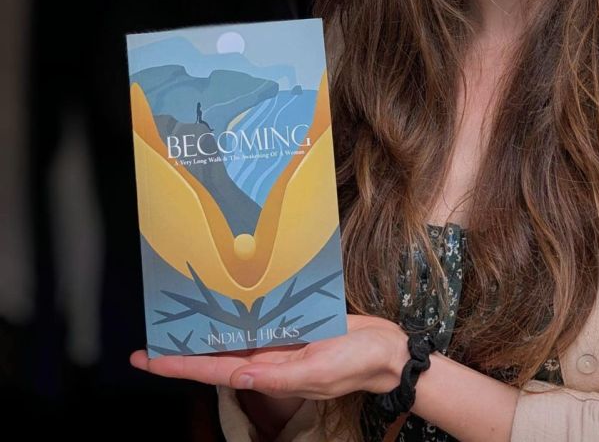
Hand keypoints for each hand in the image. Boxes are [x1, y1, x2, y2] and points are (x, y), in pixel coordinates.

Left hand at [129, 313, 408, 399]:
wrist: (386, 350)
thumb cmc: (356, 363)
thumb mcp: (319, 371)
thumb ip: (280, 374)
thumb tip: (239, 373)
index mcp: (266, 371)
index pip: (210, 370)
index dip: (176, 364)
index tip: (144, 358)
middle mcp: (265, 356)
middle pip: (213, 351)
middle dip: (181, 343)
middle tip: (150, 327)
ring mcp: (277, 339)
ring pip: (232, 331)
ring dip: (206, 322)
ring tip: (177, 307)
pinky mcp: (292, 321)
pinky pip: (259, 314)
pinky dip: (239, 305)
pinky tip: (225, 291)